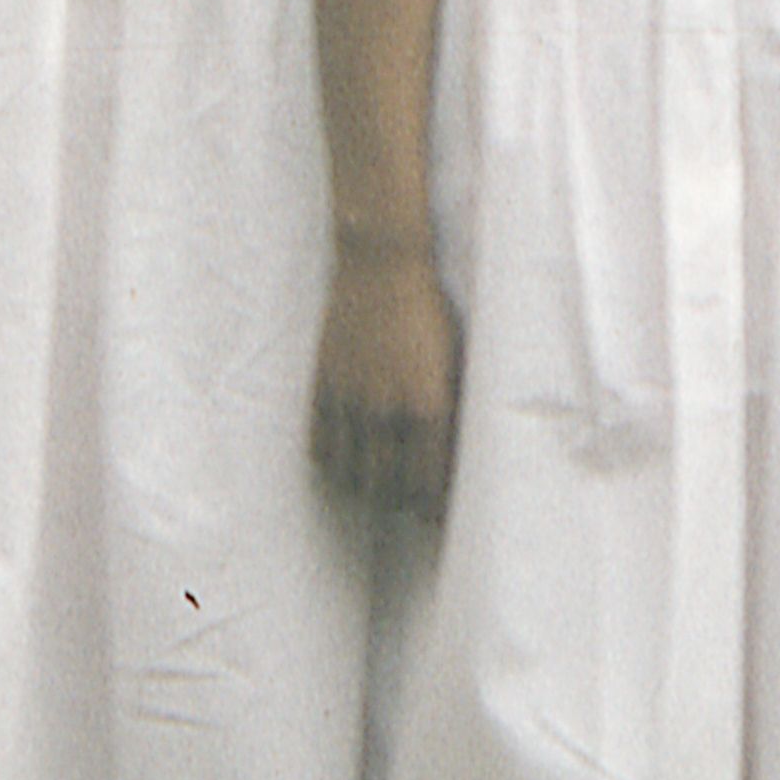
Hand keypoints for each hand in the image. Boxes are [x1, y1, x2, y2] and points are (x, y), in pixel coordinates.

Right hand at [312, 243, 459, 516]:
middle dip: (402, 501)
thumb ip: (454, 412)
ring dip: (368, 487)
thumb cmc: (430, 312)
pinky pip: (322, 450)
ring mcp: (350, 403)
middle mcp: (386, 412)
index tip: (437, 514)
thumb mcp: (456, 362)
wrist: (382, 266)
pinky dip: (336, 464)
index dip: (434, 509)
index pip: (428, 486)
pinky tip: (350, 460)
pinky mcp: (323, 389)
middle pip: (388, 491)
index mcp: (428, 407)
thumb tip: (457, 458)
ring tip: (381, 481)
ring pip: (353, 478)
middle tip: (411, 497)